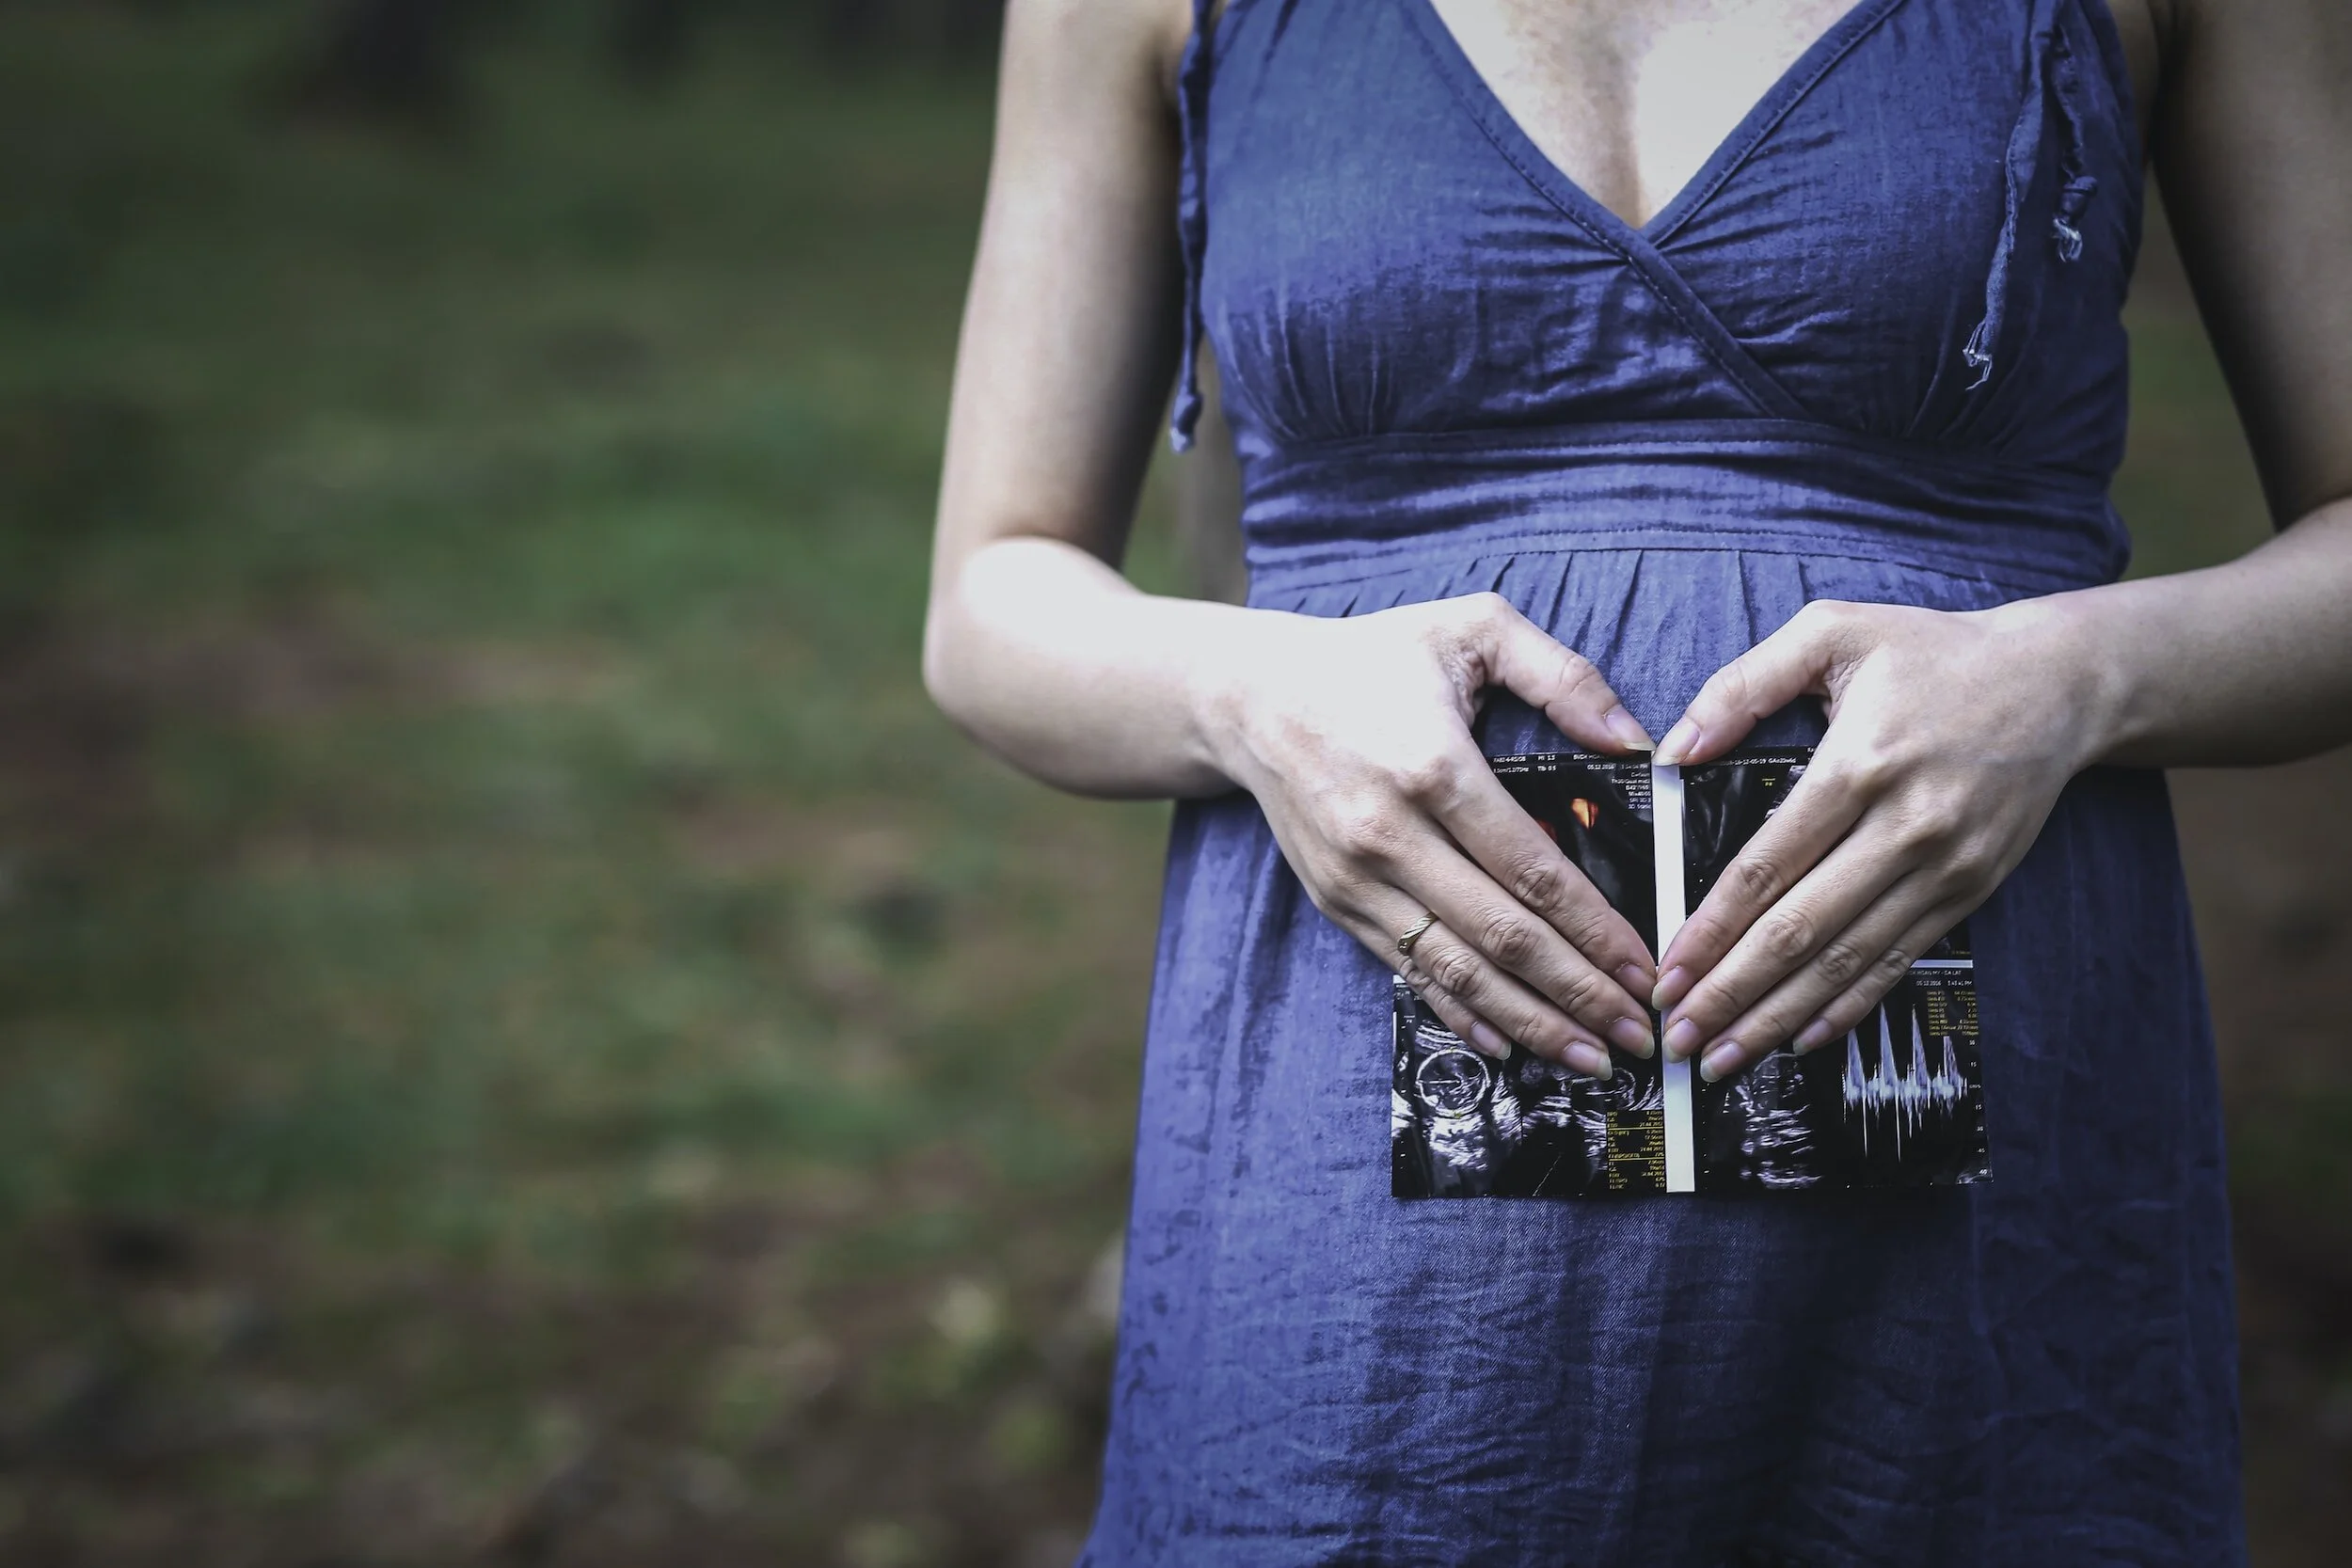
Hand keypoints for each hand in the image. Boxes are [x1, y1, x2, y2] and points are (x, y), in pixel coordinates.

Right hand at [1206, 592, 1660, 1076]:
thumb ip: (1562, 675)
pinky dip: (1463, 1014)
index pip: (1533, 871)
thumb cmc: (1372, 658)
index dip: (1595, 930)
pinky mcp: (1338, 902)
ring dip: (1531, 1022)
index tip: (1645, 969)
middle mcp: (1391, 834)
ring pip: (1457, 970)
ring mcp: (1358, 878)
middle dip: (1579, 994)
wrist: (1252, 696)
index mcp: (1434, 767)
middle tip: (1639, 1034)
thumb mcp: (1472, 627)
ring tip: (1592, 1058)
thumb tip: (1634, 742)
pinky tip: (1513, 1044)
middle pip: (1502, 936)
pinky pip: (1409, 971)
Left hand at [1649, 598, 2099, 1081]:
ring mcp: (1943, 867)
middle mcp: (1904, 826)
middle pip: (1801, 929)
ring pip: (1847, 959)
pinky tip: (1802, 1038)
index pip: (1768, 866)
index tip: (1668, 971)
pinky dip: (1848, 1006)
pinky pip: (1898, 960)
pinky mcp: (1969, 890)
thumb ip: (1743, 684)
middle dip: (1732, 992)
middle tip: (1678, 1036)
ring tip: (1723, 1058)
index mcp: (1860, 765)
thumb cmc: (1932, 653)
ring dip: (1779, 1015)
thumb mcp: (1833, 632)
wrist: (2059, 682)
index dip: (1712, 928)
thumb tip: (1674, 748)